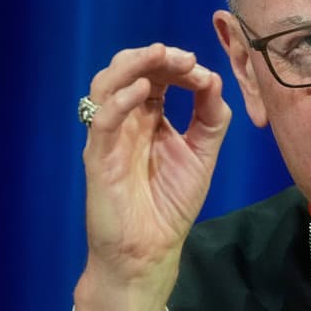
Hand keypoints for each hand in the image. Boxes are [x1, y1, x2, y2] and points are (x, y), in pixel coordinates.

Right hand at [74, 43, 231, 310]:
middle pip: (128, 70)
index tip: (202, 71)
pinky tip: (143, 92)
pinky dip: (120, 100)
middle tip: (185, 58)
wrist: (149, 253)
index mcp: (150, 118)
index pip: (156, 75)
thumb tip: (212, 78)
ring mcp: (110, 136)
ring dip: (133, 65)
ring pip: (106, 85)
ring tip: (161, 57)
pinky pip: (101, 120)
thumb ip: (210, 118)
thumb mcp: (202, 154)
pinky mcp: (98, 158)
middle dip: (156, 57)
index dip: (177, 65)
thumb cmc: (170, 205)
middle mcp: (127, 121)